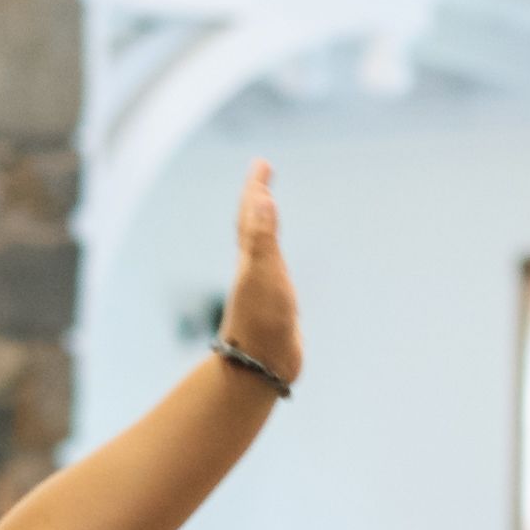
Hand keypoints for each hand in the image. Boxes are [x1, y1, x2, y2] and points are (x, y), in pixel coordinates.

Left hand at [218, 160, 300, 389]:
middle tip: (263, 179)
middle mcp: (253, 267)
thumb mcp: (263, 272)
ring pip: (262, 248)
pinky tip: (279, 266)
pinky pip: (275, 271)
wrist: (260, 365)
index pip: (251, 213)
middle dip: (257, 200)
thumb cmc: (262, 319)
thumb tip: (262, 198)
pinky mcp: (275, 307)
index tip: (262, 163)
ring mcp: (264, 287)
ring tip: (268, 213)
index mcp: (250, 256)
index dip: (256, 187)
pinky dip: (276, 258)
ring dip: (264, 227)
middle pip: (252, 225)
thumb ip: (263, 236)